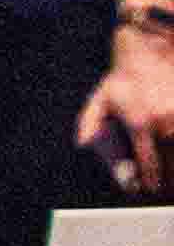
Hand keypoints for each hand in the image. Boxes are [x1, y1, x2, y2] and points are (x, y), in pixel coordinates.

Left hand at [88, 22, 173, 193]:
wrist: (150, 54)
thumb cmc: (125, 79)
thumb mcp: (102, 98)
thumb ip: (89, 122)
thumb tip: (81, 144)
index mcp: (139, 123)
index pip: (147, 162)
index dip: (150, 180)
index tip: (149, 189)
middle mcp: (162, 122)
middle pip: (172, 164)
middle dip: (168, 182)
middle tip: (164, 191)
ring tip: (171, 183)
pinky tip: (173, 155)